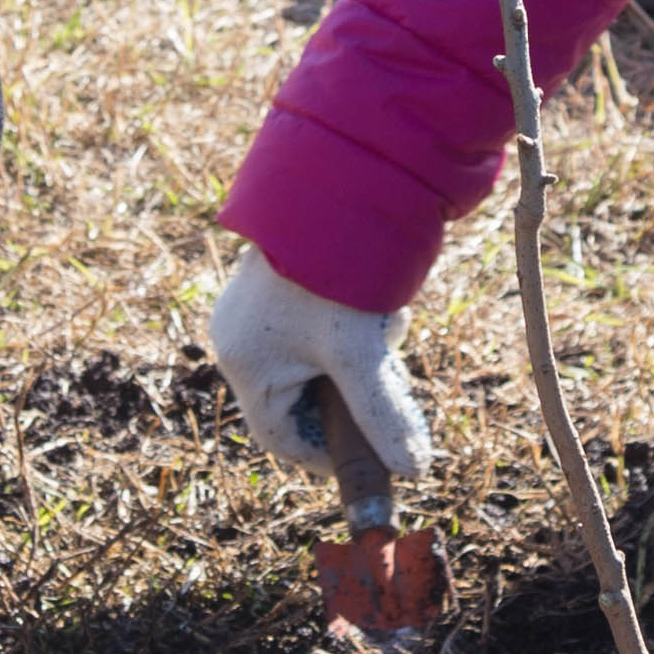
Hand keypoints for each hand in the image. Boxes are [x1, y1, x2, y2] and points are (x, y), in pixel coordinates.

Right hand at [207, 249, 430, 489]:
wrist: (334, 183)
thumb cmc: (335, 273)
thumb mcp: (363, 353)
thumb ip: (384, 415)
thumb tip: (414, 469)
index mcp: (246, 363)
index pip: (281, 439)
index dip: (326, 458)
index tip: (371, 459)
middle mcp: (239, 338)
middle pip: (300, 399)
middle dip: (351, 395)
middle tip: (389, 385)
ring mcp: (255, 308)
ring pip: (316, 361)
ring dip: (358, 356)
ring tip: (386, 323)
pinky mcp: (277, 282)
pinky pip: (317, 327)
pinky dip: (352, 327)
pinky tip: (380, 301)